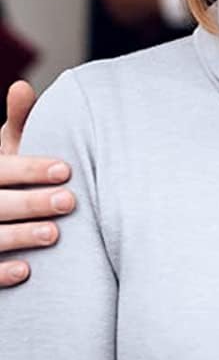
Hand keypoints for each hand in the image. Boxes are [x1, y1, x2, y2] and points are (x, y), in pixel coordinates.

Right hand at [0, 81, 74, 285]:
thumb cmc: (5, 177)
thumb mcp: (6, 149)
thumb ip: (17, 124)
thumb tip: (23, 87)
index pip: (0, 169)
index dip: (30, 168)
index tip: (66, 170)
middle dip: (30, 202)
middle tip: (70, 201)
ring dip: (18, 236)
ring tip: (53, 234)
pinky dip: (0, 272)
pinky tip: (27, 272)